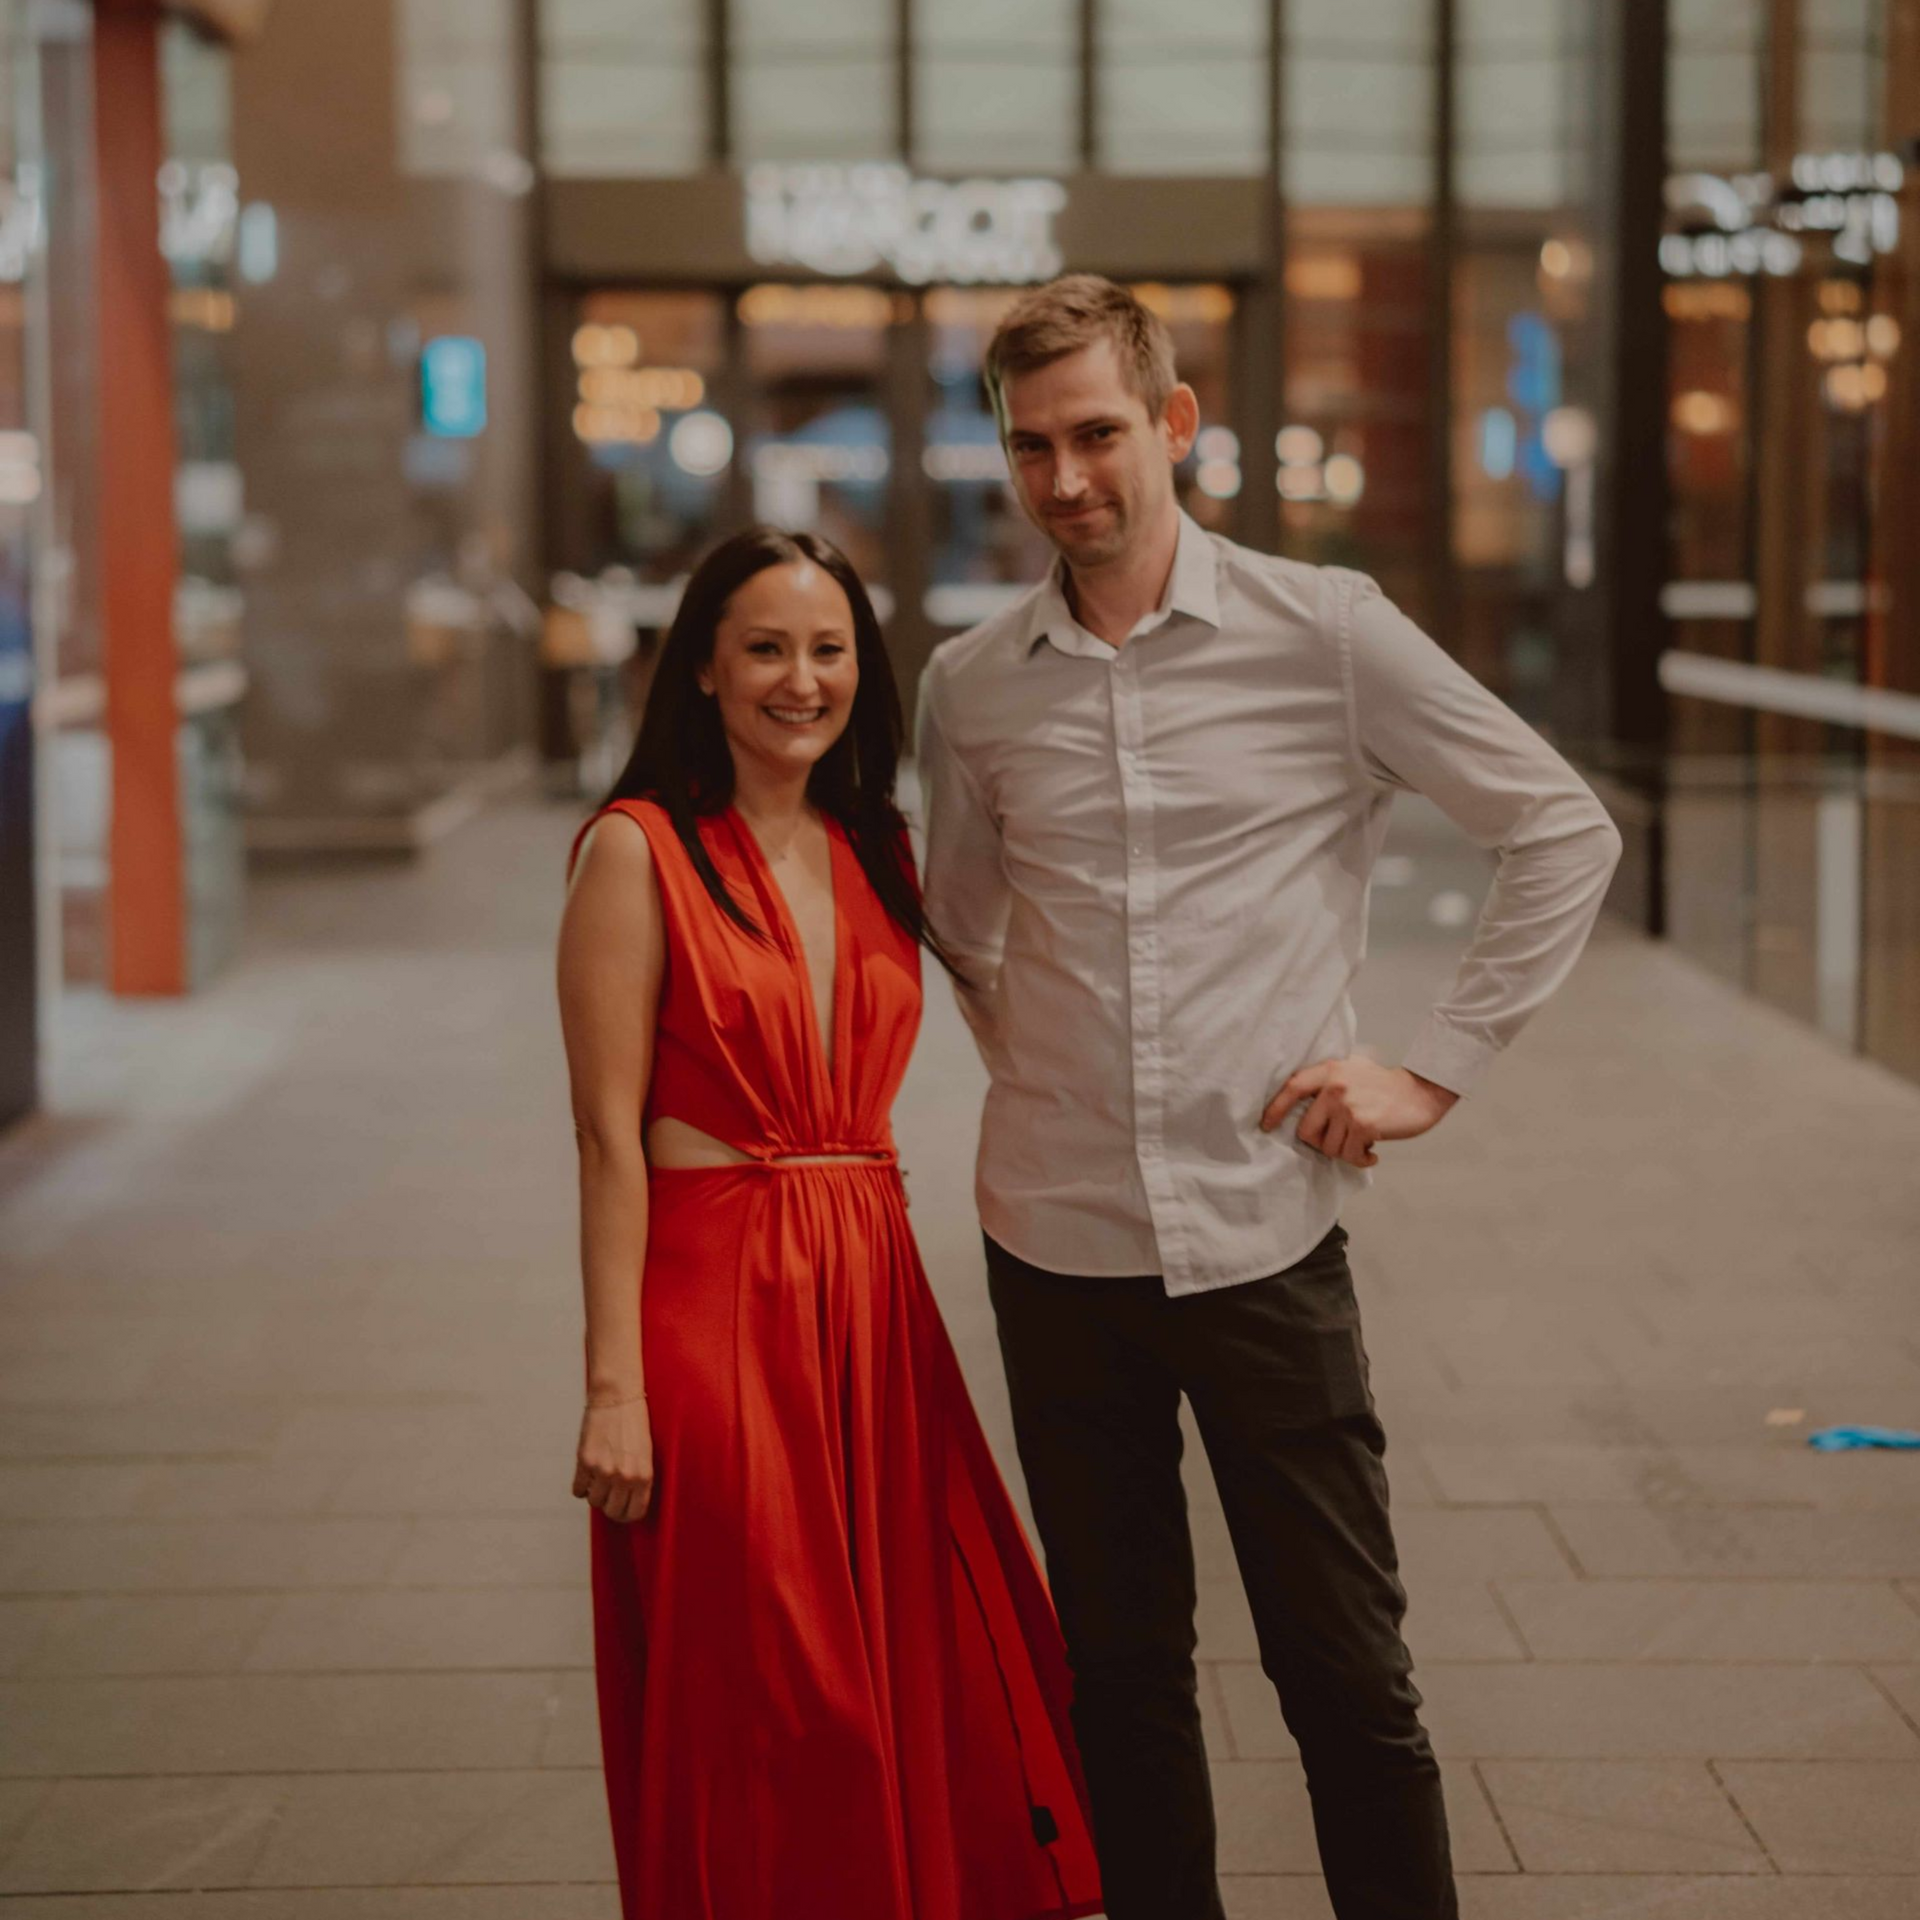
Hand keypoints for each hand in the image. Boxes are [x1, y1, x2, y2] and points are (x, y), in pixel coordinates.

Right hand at [573, 1393, 654, 1523]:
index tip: (622, 1510)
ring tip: (599, 1478)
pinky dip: (581, 1486)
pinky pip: (578, 1490)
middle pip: (612, 1511)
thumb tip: (626, 1502)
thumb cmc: (634, 1423)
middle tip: (608, 1495)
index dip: (627, 1515)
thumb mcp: (645, 1454)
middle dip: (610, 1506)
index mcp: (644, 1476)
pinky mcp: (585, 1462)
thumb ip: (638, 1479)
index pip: (635, 1513)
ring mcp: (604, 1471)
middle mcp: (625, 1477)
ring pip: (594, 1502)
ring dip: (595, 1494)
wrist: (618, 1397)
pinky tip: (587, 1475)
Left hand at [1260, 1058, 1458, 1168]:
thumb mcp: (1352, 1070)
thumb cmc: (1384, 1086)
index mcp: (1329, 1071)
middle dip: (1322, 1143)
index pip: (1292, 1088)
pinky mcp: (1364, 1125)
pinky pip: (1349, 1155)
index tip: (1266, 1125)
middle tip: (1341, 1140)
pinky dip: (1360, 1159)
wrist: (1421, 1092)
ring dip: (1346, 1152)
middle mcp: (1335, 1087)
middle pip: (1306, 1131)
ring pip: (1329, 1148)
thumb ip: (1327, 1082)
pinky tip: (1371, 1153)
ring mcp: (1349, 1106)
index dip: (1275, 1108)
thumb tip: (1298, 1108)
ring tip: (1361, 1141)